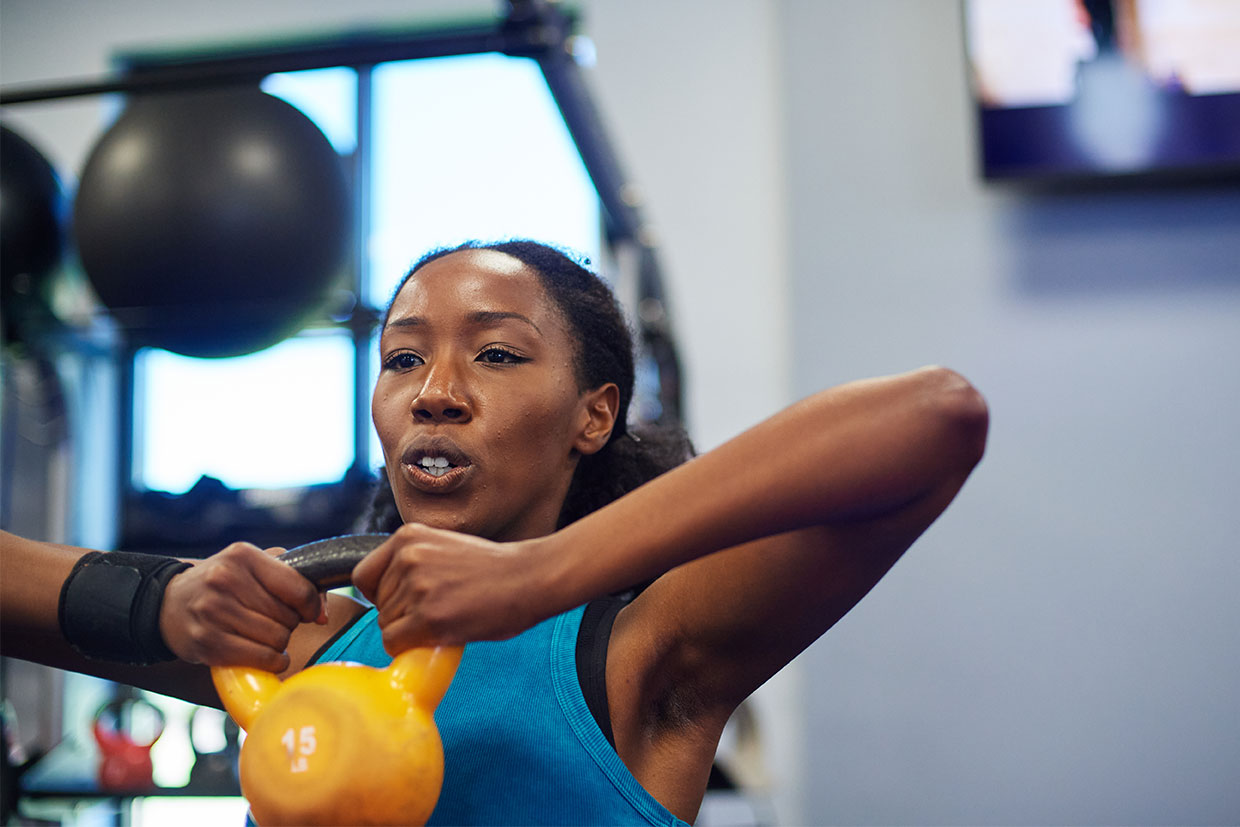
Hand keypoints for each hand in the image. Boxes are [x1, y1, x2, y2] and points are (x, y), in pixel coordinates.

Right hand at [159, 543, 323, 671]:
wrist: (170, 603)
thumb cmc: (225, 584)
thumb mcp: (256, 567)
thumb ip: (297, 579)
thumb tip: (323, 615)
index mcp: (242, 555)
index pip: (298, 587)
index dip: (312, 605)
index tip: (309, 612)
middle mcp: (225, 580)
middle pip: (288, 617)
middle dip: (290, 623)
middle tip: (275, 621)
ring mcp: (212, 612)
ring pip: (277, 639)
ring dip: (280, 644)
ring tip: (267, 636)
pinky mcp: (207, 642)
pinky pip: (261, 659)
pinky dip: (272, 661)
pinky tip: (265, 654)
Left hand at [351, 523, 550, 654]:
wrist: (530, 577)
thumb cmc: (493, 569)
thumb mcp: (443, 547)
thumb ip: (413, 562)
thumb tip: (383, 597)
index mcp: (408, 535)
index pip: (364, 577)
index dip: (382, 595)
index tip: (406, 602)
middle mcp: (407, 557)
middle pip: (377, 605)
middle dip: (402, 615)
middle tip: (440, 611)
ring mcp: (417, 586)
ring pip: (386, 626)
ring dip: (411, 631)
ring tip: (448, 618)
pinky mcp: (428, 617)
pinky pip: (394, 643)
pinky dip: (410, 648)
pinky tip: (439, 636)